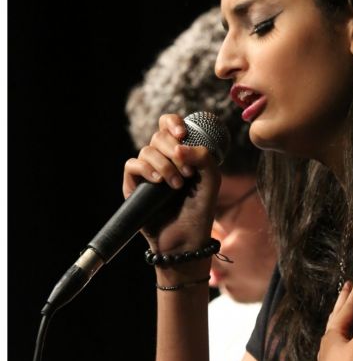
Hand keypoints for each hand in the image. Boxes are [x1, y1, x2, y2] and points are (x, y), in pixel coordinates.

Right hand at [123, 113, 220, 252]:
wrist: (186, 238)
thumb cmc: (200, 209)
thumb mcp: (211, 179)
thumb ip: (203, 156)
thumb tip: (178, 147)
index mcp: (181, 152)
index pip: (169, 125)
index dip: (173, 123)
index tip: (183, 135)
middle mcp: (163, 158)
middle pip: (159, 135)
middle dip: (174, 150)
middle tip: (188, 173)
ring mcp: (147, 171)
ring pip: (147, 151)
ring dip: (164, 165)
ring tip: (176, 185)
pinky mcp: (133, 185)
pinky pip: (132, 165)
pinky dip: (146, 169)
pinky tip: (158, 182)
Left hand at [317, 275, 352, 360]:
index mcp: (332, 334)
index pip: (346, 308)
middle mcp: (326, 344)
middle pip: (335, 316)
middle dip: (342, 301)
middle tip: (347, 286)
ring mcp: (327, 358)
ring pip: (334, 331)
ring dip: (340, 317)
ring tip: (344, 308)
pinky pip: (336, 344)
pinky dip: (341, 334)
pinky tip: (342, 340)